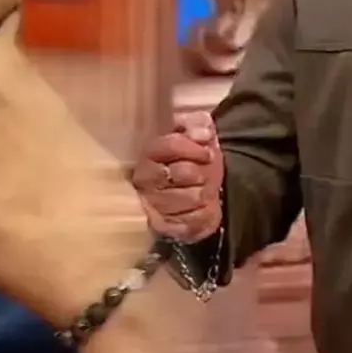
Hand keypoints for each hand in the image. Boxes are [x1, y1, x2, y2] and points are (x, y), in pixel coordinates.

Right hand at [132, 111, 222, 242]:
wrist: (194, 189)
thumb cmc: (192, 158)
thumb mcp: (195, 132)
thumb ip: (198, 125)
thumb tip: (203, 134)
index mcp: (148, 153)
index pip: (171, 144)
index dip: (196, 148)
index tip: (207, 152)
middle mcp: (144, 180)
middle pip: (184, 172)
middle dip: (202, 171)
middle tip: (203, 173)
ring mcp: (153, 205)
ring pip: (193, 197)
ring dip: (205, 192)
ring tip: (201, 189)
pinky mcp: (166, 227)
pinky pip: (196, 219)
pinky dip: (206, 211)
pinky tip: (200, 206)